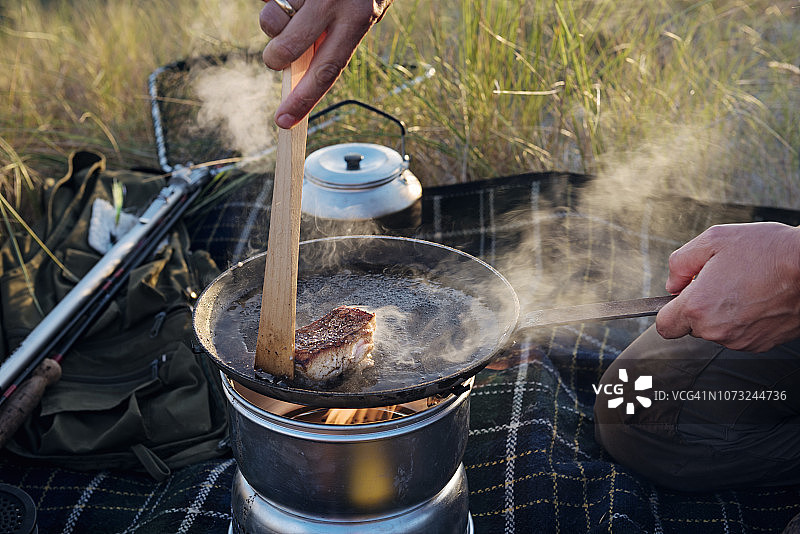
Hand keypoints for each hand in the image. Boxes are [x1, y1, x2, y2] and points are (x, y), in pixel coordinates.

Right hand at [259, 0, 392, 128]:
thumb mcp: (359, 14)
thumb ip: (332, 39)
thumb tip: (298, 70)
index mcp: (357, 20)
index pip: (327, 70)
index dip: (304, 100)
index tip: (283, 122)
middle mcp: (334, 3)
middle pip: (285, 49)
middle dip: (275, 58)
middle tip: (278, 55)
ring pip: (269, 18)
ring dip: (273, 19)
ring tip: (294, 5)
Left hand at [656, 222, 799, 351]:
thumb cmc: (767, 251)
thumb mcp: (712, 240)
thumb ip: (680, 263)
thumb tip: (672, 284)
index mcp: (698, 307)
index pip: (665, 326)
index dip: (670, 310)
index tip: (680, 299)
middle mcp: (717, 330)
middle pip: (692, 327)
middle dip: (699, 306)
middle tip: (720, 281)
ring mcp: (741, 340)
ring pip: (717, 331)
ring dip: (723, 313)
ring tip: (744, 286)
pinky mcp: (761, 344)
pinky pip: (740, 334)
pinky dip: (744, 319)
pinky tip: (758, 298)